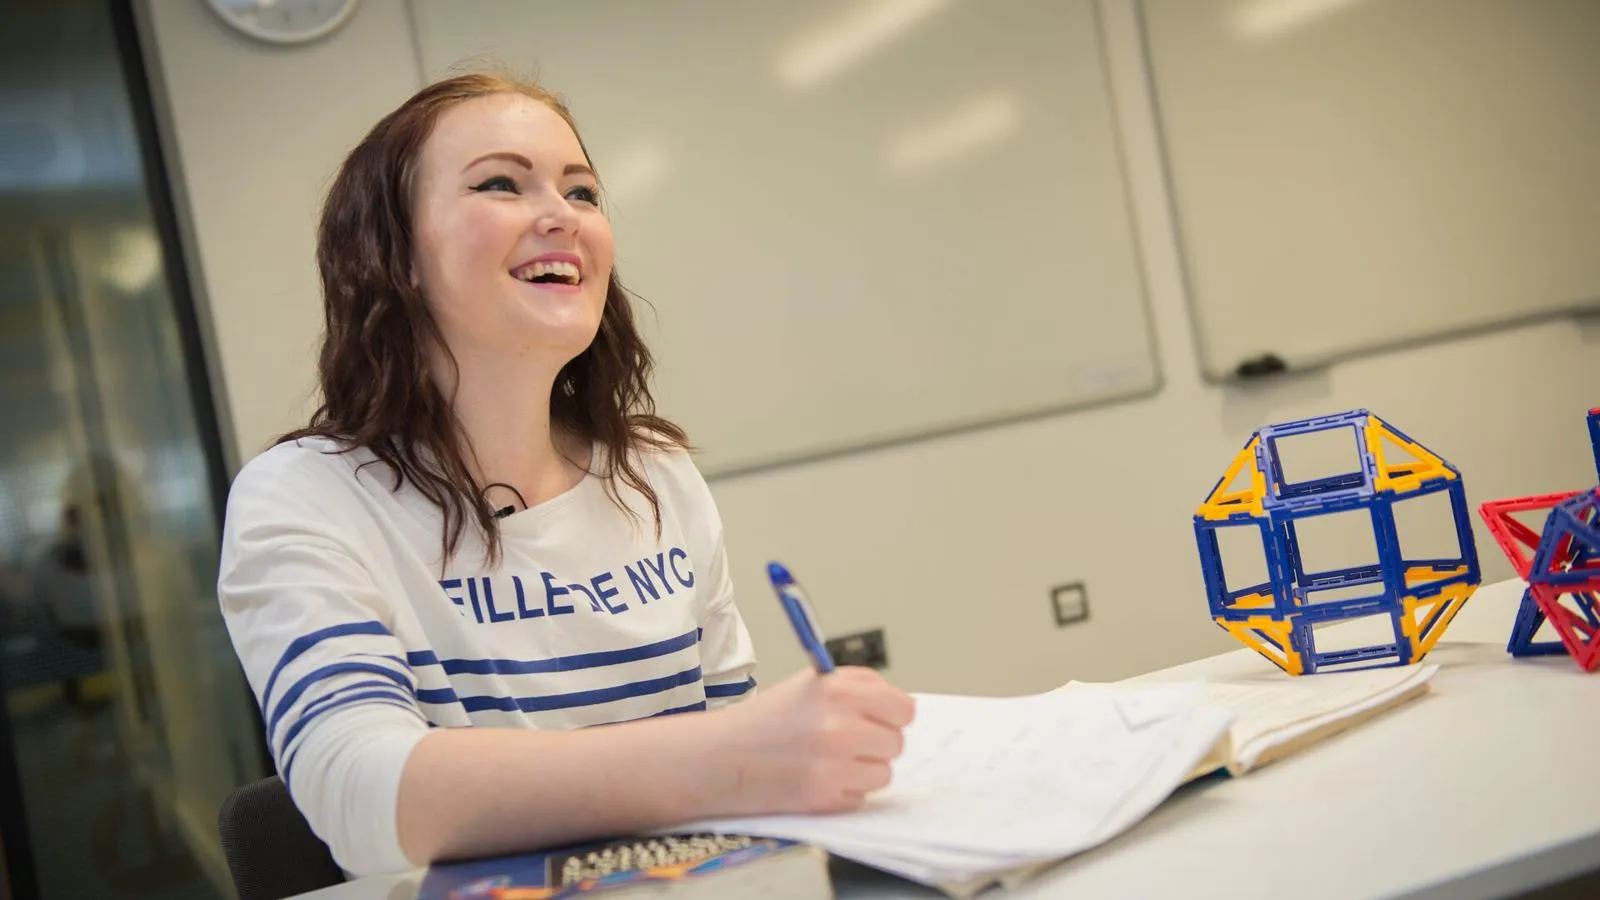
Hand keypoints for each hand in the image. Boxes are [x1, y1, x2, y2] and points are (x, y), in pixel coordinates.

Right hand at [714, 666, 915, 814]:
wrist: (722, 757)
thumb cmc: (768, 719)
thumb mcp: (812, 684)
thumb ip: (860, 688)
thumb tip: (903, 708)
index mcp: (839, 689)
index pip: (904, 709)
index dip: (890, 715)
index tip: (875, 719)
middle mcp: (839, 726)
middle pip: (896, 743)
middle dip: (875, 744)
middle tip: (844, 741)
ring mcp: (833, 765)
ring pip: (884, 774)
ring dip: (862, 771)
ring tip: (828, 760)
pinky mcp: (825, 798)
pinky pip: (861, 797)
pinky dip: (844, 792)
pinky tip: (816, 778)